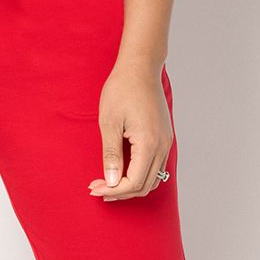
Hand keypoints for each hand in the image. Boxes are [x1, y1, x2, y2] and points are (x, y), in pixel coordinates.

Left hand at [87, 59, 171, 198]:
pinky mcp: (165, 137)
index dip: (112, 191)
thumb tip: (110, 182)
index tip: (93, 188)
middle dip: (120, 192)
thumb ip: (111, 155)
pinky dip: (140, 175)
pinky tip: (122, 171)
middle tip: (97, 188)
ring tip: (108, 183)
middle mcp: (163, 146)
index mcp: (149, 144)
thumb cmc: (122, 90)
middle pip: (145, 186)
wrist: (140, 68)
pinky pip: (156, 167)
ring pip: (153, 179)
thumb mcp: (109, 123)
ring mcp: (166, 142)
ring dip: (131, 186)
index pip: (133, 182)